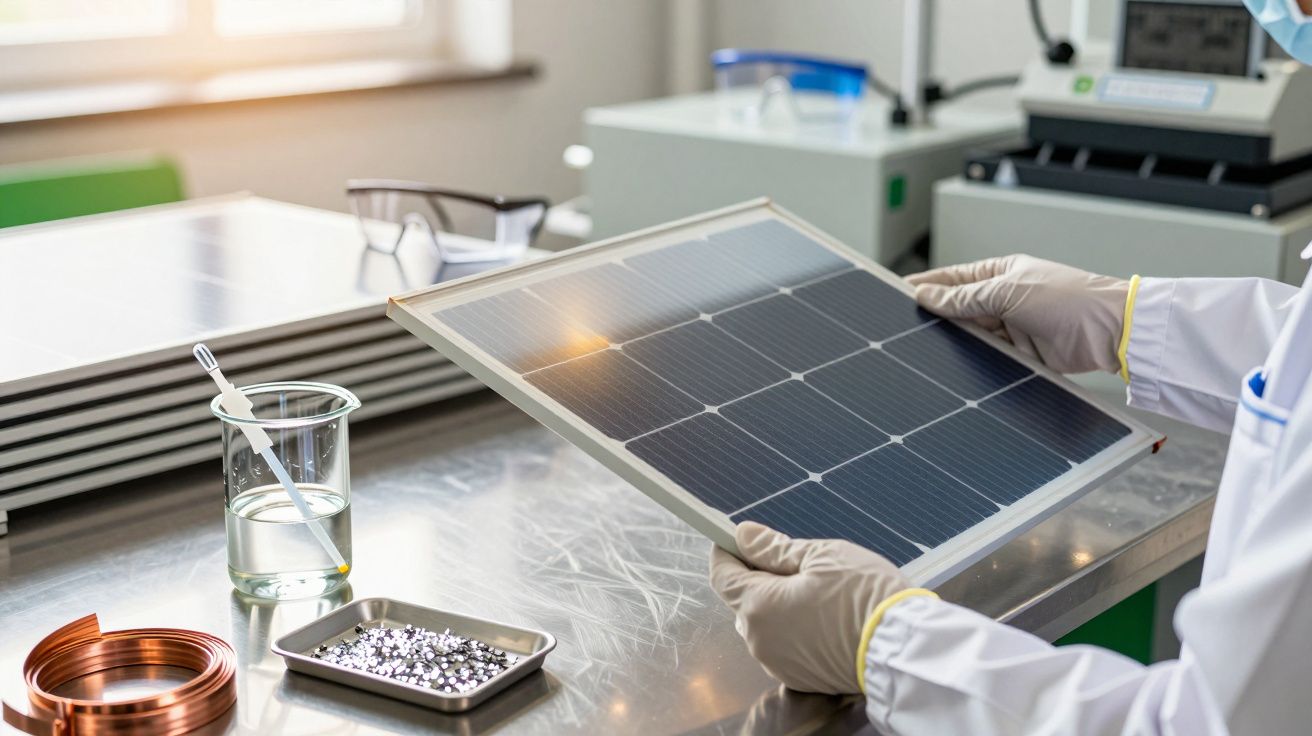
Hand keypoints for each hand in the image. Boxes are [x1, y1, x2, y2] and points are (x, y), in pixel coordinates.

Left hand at [709, 522, 908, 693]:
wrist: (903, 649)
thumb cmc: (865, 596)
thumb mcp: (821, 556)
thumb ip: (774, 548)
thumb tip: (743, 536)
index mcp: (758, 607)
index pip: (721, 575)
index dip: (726, 552)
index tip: (736, 537)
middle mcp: (759, 641)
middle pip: (742, 599)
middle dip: (758, 576)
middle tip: (793, 558)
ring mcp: (778, 663)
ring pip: (763, 623)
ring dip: (776, 603)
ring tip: (815, 587)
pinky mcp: (799, 677)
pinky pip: (782, 645)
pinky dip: (792, 627)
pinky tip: (822, 614)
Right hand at [906, 255, 1128, 373]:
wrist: (1110, 333)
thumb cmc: (1069, 299)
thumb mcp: (1008, 291)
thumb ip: (963, 298)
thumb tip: (926, 296)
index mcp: (1001, 273)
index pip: (953, 278)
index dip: (926, 286)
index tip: (898, 294)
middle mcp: (1005, 299)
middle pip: (959, 309)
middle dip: (935, 317)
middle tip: (903, 326)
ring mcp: (1013, 328)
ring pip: (971, 336)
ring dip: (954, 342)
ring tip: (923, 348)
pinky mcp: (1021, 355)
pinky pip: (988, 358)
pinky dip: (974, 361)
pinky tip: (953, 365)